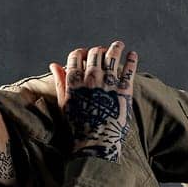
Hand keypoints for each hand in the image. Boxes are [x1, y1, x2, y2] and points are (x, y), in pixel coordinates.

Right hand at [48, 41, 137, 161]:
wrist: (96, 142)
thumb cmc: (78, 124)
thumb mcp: (64, 103)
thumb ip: (60, 82)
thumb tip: (54, 65)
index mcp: (74, 80)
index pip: (76, 55)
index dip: (80, 53)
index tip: (84, 54)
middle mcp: (91, 78)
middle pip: (94, 53)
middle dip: (97, 50)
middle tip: (101, 51)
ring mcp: (108, 82)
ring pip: (112, 55)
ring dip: (116, 47)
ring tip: (119, 45)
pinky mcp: (124, 89)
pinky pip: (129, 68)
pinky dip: (132, 59)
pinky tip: (133, 54)